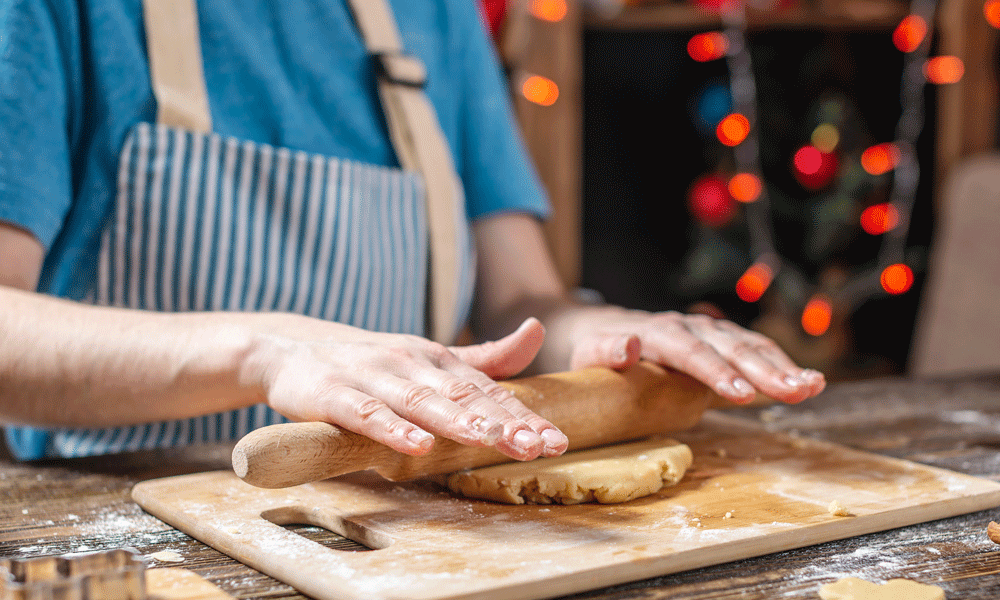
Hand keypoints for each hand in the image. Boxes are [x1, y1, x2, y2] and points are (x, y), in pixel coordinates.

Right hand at [241, 317, 568, 460]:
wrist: (291, 350)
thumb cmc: (371, 364)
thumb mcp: (429, 359)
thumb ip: (483, 358)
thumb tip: (536, 332)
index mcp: (437, 358)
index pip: (487, 390)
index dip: (522, 415)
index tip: (555, 440)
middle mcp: (410, 362)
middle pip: (461, 395)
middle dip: (501, 421)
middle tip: (536, 445)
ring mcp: (371, 374)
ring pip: (418, 401)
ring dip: (454, 421)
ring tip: (488, 440)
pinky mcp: (331, 393)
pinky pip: (364, 412)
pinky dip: (390, 427)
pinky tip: (415, 444)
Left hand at [564, 308, 825, 404]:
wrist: (602, 330)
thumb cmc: (593, 350)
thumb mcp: (588, 352)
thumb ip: (606, 351)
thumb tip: (629, 345)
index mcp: (657, 333)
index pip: (690, 352)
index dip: (717, 372)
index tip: (742, 394)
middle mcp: (689, 327)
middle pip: (730, 347)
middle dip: (765, 371)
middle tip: (797, 391)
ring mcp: (708, 332)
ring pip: (749, 346)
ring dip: (783, 367)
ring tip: (814, 387)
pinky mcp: (720, 342)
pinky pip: (755, 351)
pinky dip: (782, 365)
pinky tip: (808, 383)